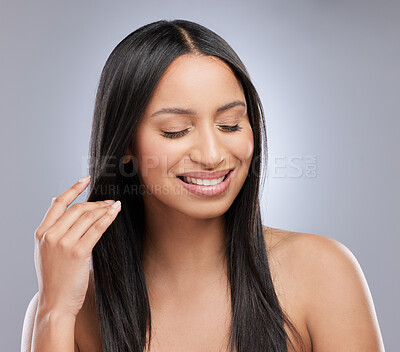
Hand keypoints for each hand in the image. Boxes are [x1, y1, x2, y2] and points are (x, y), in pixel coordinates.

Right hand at [34, 175, 120, 317]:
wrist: (55, 303)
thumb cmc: (54, 276)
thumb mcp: (45, 250)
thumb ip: (51, 227)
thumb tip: (56, 200)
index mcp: (41, 233)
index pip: (58, 203)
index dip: (73, 189)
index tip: (86, 179)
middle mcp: (50, 235)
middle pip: (77, 209)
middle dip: (95, 203)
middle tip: (109, 202)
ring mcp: (63, 243)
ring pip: (88, 217)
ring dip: (104, 209)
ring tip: (114, 206)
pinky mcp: (78, 252)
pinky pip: (97, 228)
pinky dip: (108, 218)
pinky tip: (115, 212)